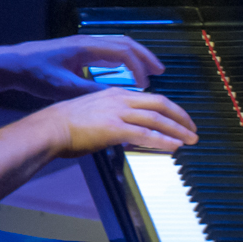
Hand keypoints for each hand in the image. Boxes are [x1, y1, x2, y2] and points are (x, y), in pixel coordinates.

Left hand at [0, 35, 163, 100]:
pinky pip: (108, 51)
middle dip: (145, 57)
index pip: (122, 52)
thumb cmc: (35, 74)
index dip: (139, 67)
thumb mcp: (64, 87)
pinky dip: (122, 60)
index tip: (147, 84)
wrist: (13, 63)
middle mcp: (88, 41)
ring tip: (148, 73)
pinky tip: (125, 74)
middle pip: (125, 43)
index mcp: (86, 47)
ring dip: (135, 58)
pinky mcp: (78, 51)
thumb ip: (90, 92)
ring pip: (118, 46)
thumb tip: (116, 99)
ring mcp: (83, 44)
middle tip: (160, 72)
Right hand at [31, 86, 197, 157]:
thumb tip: (126, 135)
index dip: (169, 108)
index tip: (179, 119)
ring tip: (190, 140)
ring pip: (157, 118)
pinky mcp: (114, 128)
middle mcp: (119, 99)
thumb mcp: (92, 115)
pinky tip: (174, 147)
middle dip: (180, 117)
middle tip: (193, 129)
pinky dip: (163, 140)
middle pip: (160, 103)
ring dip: (177, 130)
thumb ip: (112, 121)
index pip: (150, 98)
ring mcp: (117, 113)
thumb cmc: (64, 126)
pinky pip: (145, 134)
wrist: (49, 128)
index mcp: (114, 93)